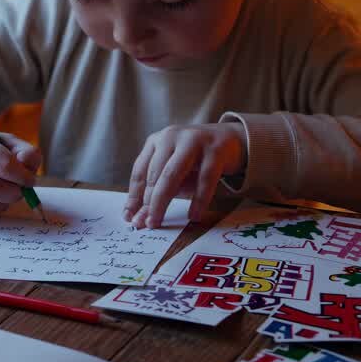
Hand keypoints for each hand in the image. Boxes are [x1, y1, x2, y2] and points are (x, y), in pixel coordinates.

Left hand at [124, 123, 246, 227]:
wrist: (231, 139)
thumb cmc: (197, 159)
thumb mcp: (176, 171)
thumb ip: (160, 190)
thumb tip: (142, 218)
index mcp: (157, 141)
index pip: (140, 170)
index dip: (133, 196)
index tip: (129, 217)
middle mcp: (171, 137)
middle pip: (154, 174)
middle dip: (147, 202)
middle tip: (146, 224)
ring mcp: (193, 141)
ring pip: (172, 174)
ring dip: (162, 201)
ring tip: (158, 221)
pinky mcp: (215, 149)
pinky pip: (204, 178)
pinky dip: (198, 200)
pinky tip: (193, 216)